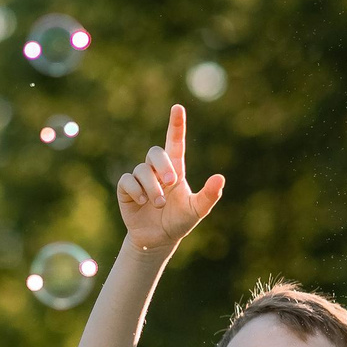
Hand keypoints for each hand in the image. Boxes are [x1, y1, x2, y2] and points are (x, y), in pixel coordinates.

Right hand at [117, 105, 225, 253]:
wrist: (158, 239)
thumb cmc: (179, 221)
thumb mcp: (197, 210)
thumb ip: (210, 195)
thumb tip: (220, 178)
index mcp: (175, 169)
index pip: (175, 142)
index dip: (176, 124)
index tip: (177, 107)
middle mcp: (157, 170)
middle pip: (155, 152)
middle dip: (162, 165)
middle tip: (171, 182)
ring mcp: (140, 178)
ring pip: (141, 169)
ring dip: (152, 187)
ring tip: (157, 203)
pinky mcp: (126, 189)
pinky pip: (127, 180)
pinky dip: (135, 191)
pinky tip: (142, 202)